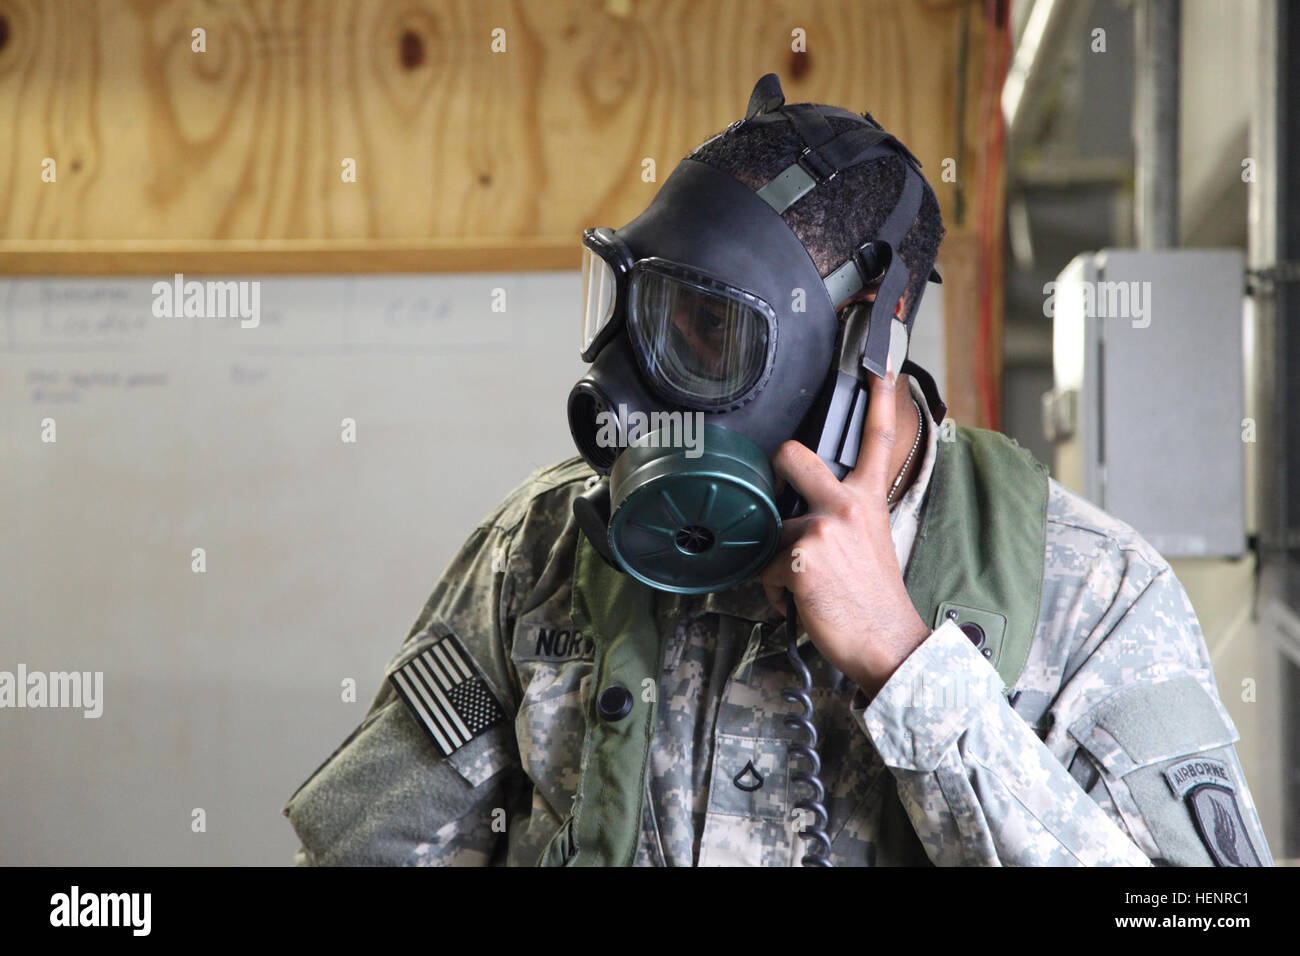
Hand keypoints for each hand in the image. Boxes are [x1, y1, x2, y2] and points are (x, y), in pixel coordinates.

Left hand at [759, 365, 930, 699]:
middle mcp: (847, 504)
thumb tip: (803, 517)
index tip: (881, 363)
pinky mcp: (799, 556)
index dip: (881, 397)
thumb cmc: (875, 601)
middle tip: (783, 490)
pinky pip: (764, 568)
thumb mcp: (871, 544)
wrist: (888, 643)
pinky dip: (775, 590)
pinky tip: (802, 601)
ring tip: (810, 587)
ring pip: (771, 531)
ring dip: (778, 562)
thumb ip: (843, 516)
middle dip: (778, 464)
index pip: (878, 438)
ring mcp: (822, 527)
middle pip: (794, 455)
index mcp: (869, 499)